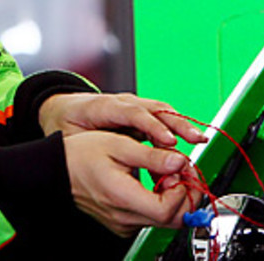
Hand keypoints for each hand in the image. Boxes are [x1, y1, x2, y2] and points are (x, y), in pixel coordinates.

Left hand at [39, 92, 207, 147]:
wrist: (63, 108)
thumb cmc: (67, 123)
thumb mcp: (69, 137)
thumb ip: (85, 146)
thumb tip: (101, 161)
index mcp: (104, 107)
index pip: (132, 114)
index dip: (153, 126)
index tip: (169, 141)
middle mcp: (123, 102)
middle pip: (154, 108)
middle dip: (176, 123)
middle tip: (195, 139)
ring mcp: (133, 106)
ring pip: (162, 111)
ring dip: (182, 124)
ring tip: (200, 139)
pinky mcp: (140, 114)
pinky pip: (161, 117)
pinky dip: (177, 127)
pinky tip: (192, 139)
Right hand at [63, 131, 201, 235]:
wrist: (59, 169)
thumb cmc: (82, 155)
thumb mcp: (119, 145)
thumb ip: (152, 156)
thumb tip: (179, 162)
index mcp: (123, 198)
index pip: (167, 210)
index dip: (182, 190)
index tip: (181, 168)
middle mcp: (125, 217)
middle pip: (172, 219)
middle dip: (185, 193)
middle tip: (182, 167)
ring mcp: (124, 222)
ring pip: (165, 219)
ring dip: (175, 195)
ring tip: (168, 168)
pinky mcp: (123, 221)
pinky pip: (152, 216)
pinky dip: (162, 199)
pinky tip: (157, 178)